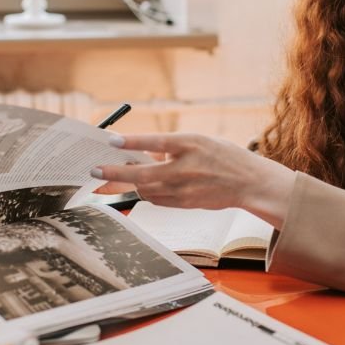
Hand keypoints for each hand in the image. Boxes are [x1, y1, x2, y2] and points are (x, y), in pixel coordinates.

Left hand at [92, 133, 295, 228]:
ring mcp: (184, 189)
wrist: (249, 183)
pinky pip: (157, 199)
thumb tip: (147, 151)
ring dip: (132, 182)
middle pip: (142, 173)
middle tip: (95, 171)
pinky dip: (148, 191)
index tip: (111, 141)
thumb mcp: (200, 142)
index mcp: (190, 144)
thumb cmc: (225, 158)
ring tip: (120, 174)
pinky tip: (146, 185)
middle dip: (115, 173)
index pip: (155, 141)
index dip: (131, 141)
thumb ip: (173, 146)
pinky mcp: (184, 204)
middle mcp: (185, 168)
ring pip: (146, 188)